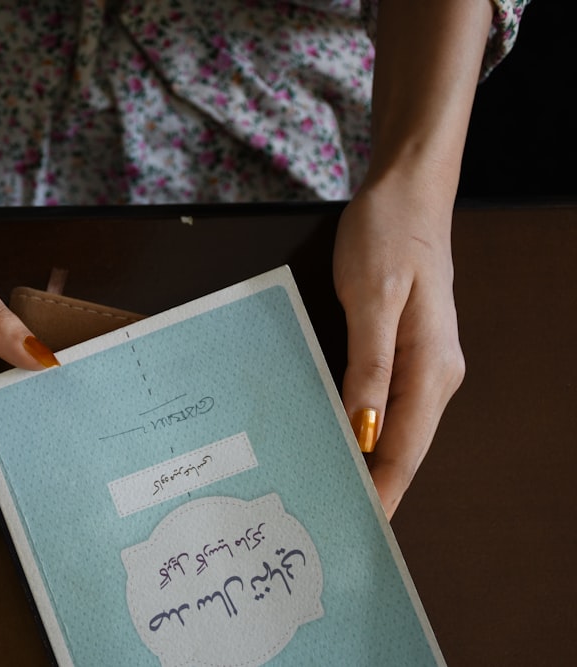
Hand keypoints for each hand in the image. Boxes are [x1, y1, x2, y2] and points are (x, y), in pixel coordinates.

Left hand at [333, 181, 464, 518]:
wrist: (406, 194)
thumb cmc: (387, 237)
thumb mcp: (371, 299)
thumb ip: (369, 368)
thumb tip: (365, 431)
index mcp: (432, 367)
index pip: (407, 447)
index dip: (384, 491)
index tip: (361, 527)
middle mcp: (437, 374)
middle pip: (405, 446)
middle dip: (375, 486)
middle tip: (334, 519)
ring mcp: (425, 364)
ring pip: (398, 429)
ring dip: (369, 462)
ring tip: (332, 491)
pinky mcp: (408, 352)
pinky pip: (389, 404)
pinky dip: (367, 430)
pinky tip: (343, 441)